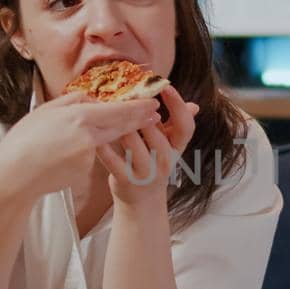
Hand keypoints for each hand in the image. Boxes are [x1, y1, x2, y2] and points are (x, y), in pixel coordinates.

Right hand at [0, 91, 160, 200]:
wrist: (13, 176)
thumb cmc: (23, 140)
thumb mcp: (46, 111)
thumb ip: (72, 102)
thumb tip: (91, 98)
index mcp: (78, 116)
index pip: (117, 110)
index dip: (137, 108)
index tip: (153, 104)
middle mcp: (88, 136)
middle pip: (120, 126)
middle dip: (139, 120)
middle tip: (155, 114)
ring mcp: (88, 157)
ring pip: (101, 143)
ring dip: (95, 139)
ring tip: (62, 141)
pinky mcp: (84, 172)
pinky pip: (88, 158)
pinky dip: (79, 156)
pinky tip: (58, 158)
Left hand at [96, 84, 199, 209]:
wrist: (142, 202)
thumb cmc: (153, 165)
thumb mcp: (169, 147)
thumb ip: (177, 125)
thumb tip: (195, 105)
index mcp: (177, 148)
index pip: (186, 126)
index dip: (178, 105)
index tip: (166, 86)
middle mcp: (165, 161)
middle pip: (156, 131)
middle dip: (140, 112)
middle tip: (126, 92)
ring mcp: (146, 172)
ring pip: (133, 142)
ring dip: (121, 125)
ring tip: (110, 108)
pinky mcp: (125, 180)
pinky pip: (112, 159)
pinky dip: (103, 145)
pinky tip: (95, 131)